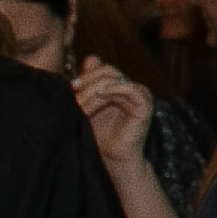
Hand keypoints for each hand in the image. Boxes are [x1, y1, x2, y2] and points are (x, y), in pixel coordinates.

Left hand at [71, 56, 153, 183]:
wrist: (112, 159)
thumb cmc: (99, 136)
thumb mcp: (89, 106)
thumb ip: (89, 84)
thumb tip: (91, 57)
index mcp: (118, 87)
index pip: (102, 68)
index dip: (86, 74)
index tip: (71, 88)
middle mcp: (130, 88)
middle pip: (108, 70)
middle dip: (88, 82)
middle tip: (75, 97)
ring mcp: (139, 95)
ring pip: (115, 78)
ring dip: (95, 90)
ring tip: (83, 105)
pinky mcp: (145, 105)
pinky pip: (131, 88)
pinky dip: (115, 88)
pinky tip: (101, 95)